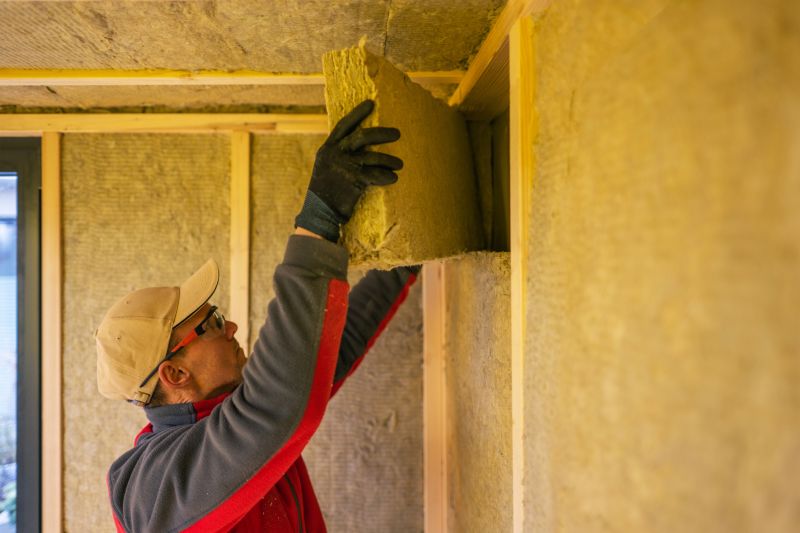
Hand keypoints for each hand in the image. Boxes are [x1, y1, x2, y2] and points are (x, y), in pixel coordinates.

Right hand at [295, 99, 402, 241]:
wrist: (319, 211)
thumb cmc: (327, 191)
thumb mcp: (327, 167)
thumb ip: (339, 154)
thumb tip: (360, 145)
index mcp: (328, 148)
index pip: (344, 125)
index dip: (357, 113)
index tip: (371, 103)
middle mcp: (335, 153)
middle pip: (362, 136)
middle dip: (382, 133)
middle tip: (397, 134)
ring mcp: (344, 166)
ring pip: (373, 157)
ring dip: (390, 160)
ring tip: (400, 164)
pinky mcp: (353, 180)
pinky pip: (376, 175)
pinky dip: (387, 176)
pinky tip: (394, 177)